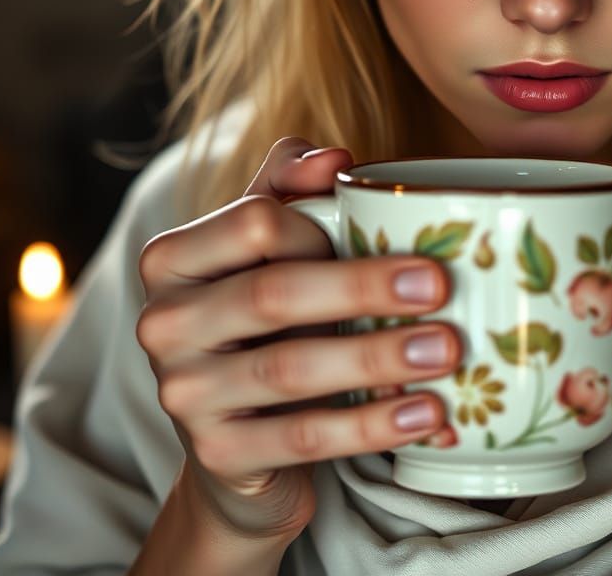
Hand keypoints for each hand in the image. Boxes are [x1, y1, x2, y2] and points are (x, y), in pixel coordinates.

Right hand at [136, 137, 460, 541]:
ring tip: (448, 350)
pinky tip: (427, 414)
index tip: (392, 238)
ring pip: (290, 369)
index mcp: (173, 258)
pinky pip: (304, 437)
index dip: (324, 227)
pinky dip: (372, 425)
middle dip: (364, 287)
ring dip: (378, 357)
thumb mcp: (270, 246)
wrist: (240, 439)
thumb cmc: (267, 319)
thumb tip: (336, 157)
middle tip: (439, 286)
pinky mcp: (217, 455)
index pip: (254, 222)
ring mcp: (182, 394)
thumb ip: (291, 187)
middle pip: (273, 293)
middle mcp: (163, 323)